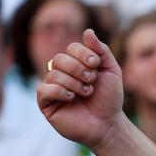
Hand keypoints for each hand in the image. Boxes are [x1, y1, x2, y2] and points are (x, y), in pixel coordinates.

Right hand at [37, 29, 124, 148]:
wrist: (109, 124)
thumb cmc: (109, 99)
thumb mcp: (111, 72)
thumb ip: (101, 51)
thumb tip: (88, 31)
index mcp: (75, 65)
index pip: (71, 48)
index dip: (83, 53)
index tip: (96, 65)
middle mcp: (61, 74)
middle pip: (59, 59)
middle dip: (79, 69)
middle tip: (91, 81)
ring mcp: (52, 88)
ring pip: (53, 73)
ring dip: (75, 83)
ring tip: (87, 93)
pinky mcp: (46, 104)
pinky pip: (44, 89)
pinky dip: (60, 91)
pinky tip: (71, 98)